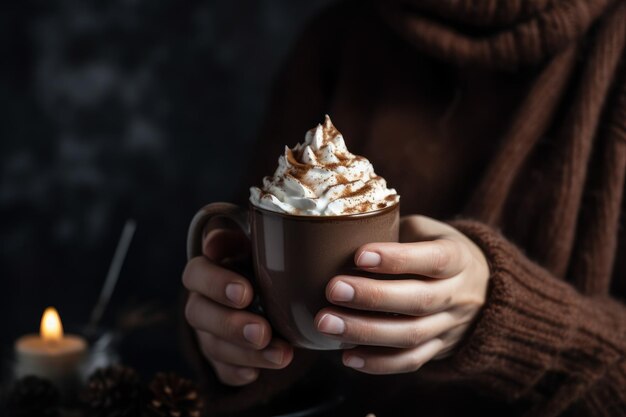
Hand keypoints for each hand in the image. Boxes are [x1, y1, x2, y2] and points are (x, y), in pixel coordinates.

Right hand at [182, 228, 293, 385]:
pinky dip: (239, 373)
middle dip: (231, 326)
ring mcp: (207, 332)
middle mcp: (201, 301)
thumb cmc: (264, 261)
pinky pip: (221, 371)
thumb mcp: (258, 243)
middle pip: (200, 315)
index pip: (197, 274)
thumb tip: (218, 240)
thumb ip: (244, 236)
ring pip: (214, 347)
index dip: (217, 284)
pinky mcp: (220, 359)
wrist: (270, 289)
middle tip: (262, 332)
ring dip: (247, 354)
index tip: (247, 292)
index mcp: (206, 269)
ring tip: (282, 355)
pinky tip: (257, 373)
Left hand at [314, 215, 489, 374]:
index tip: (359, 255)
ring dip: (366, 332)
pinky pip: (411, 361)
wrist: (481, 287)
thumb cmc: (435, 248)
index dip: (397, 259)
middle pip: (418, 301)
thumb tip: (342, 234)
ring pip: (411, 335)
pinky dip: (378, 363)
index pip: (433, 259)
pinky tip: (347, 356)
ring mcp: (449, 326)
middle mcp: (457, 294)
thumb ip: (394, 231)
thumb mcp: (425, 230)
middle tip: (332, 290)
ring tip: (326, 323)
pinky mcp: (438, 349)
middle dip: (372, 297)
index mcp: (457, 257)